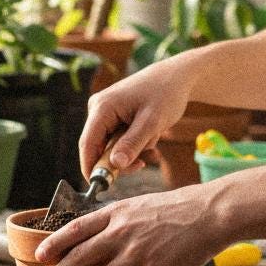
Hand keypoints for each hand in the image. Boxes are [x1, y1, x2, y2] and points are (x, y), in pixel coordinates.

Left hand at [34, 186, 228, 265]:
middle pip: (82, 255)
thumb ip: (121, 218)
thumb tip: (103, 231)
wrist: (211, 212)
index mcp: (118, 213)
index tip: (41, 254)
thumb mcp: (142, 204)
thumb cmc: (180, 207)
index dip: (56, 242)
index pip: (77, 227)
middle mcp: (123, 232)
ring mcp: (140, 251)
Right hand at [80, 58, 194, 178]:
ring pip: (111, 147)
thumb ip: (132, 144)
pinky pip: (119, 140)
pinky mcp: (114, 116)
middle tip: (142, 164)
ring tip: (152, 137)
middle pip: (98, 148)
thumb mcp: (152, 122)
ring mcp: (105, 112)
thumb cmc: (166, 94)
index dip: (91, 168)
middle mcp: (98, 109)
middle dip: (120, 159)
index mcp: (102, 107)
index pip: (87, 144)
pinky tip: (150, 134)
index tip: (102, 188)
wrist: (178, 77)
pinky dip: (135, 143)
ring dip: (132, 150)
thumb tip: (115, 165)